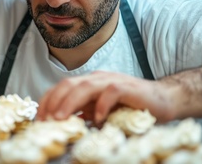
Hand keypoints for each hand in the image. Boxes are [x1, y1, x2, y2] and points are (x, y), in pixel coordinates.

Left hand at [36, 71, 175, 124]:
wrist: (163, 100)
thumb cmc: (131, 107)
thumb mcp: (102, 110)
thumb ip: (84, 112)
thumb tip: (63, 123)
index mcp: (88, 83)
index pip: (61, 87)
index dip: (48, 101)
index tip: (39, 118)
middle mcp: (97, 79)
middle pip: (69, 84)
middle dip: (53, 102)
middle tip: (45, 120)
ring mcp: (112, 81)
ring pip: (85, 86)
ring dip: (70, 102)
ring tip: (60, 118)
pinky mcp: (127, 87)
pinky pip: (110, 93)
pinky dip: (101, 105)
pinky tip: (97, 120)